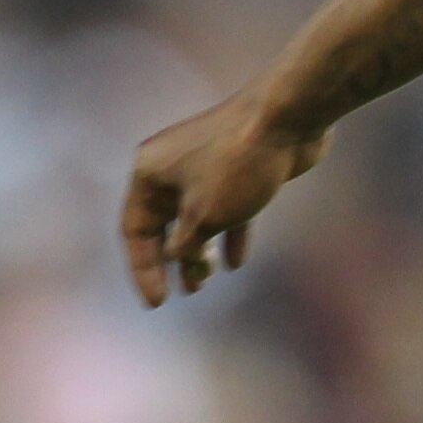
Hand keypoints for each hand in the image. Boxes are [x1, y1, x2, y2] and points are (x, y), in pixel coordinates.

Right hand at [121, 93, 326, 306]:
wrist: (286, 119)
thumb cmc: (237, 166)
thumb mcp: (203, 215)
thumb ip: (185, 244)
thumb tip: (177, 256)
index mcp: (150, 172)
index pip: (135, 230)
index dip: (144, 269)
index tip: (158, 303)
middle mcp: (170, 166)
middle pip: (163, 223)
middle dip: (171, 260)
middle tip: (184, 292)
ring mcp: (204, 165)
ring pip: (194, 217)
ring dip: (198, 250)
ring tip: (206, 281)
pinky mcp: (235, 167)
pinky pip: (224, 208)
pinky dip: (227, 234)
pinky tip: (236, 262)